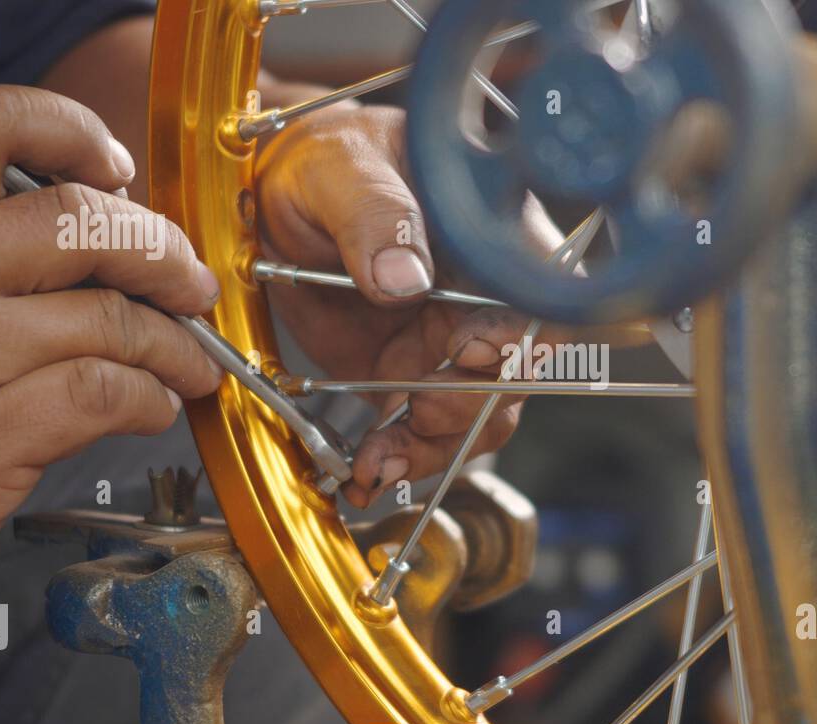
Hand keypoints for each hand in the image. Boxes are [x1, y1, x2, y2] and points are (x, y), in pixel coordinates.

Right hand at [0, 86, 223, 597]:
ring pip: (111, 319)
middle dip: (163, 254)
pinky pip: (103, 393)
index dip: (70, 132)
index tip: (117, 168)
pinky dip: (149, 400)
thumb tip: (111, 229)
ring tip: (192, 365)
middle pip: (83, 222)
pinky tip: (153, 408)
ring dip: (176, 345)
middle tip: (191, 286)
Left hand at [257, 104, 580, 508]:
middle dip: (468, 406)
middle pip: (515, 372)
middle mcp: (485, 298)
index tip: (469, 352)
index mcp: (492, 237)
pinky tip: (364, 472)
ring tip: (379, 461)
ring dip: (432, 448)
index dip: (520, 336)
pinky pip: (421, 432)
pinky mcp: (410, 378)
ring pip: (474, 415)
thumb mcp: (340, 166)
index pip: (539, 295)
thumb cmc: (324, 158)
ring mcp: (450, 343)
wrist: (277, 195)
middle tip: (417, 414)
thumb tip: (404, 278)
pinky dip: (397, 459)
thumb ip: (374, 213)